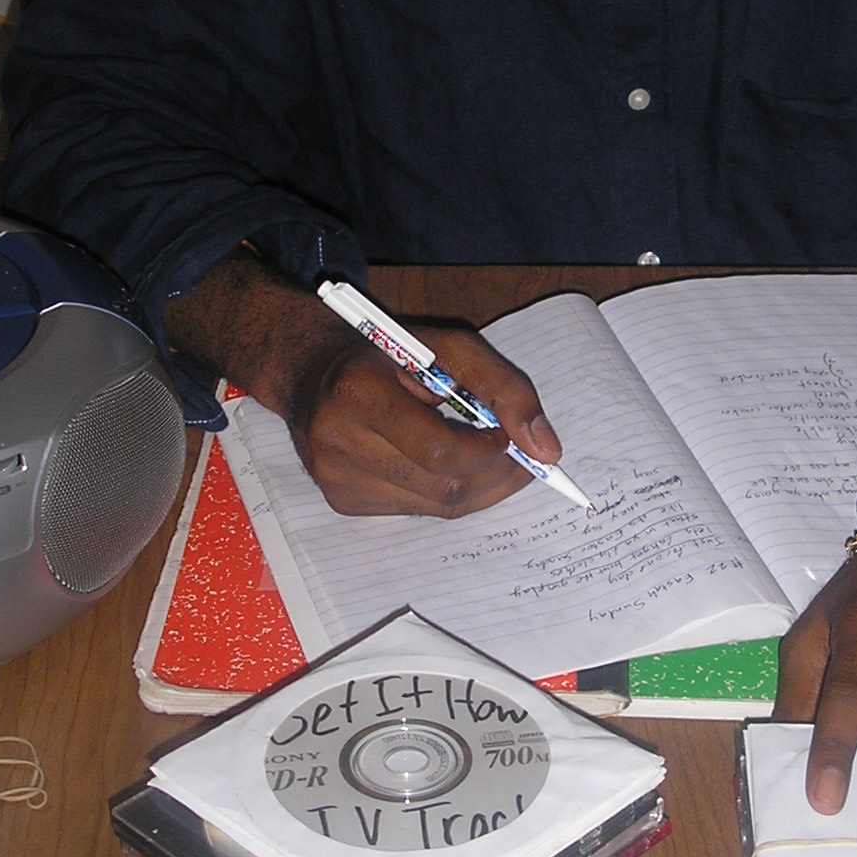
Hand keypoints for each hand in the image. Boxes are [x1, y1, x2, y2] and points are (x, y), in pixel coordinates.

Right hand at [286, 313, 562, 515]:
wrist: (308, 367)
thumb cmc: (385, 350)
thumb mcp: (447, 345)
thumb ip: (504, 387)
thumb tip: (547, 449)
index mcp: (357, 392)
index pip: (441, 451)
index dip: (488, 451)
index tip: (507, 436)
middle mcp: (336, 441)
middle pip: (442, 488)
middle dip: (493, 476)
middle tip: (515, 456)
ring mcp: (334, 479)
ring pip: (434, 507)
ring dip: (475, 487)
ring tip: (482, 455)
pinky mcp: (339, 501)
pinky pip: (413, 511)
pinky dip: (442, 492)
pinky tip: (440, 464)